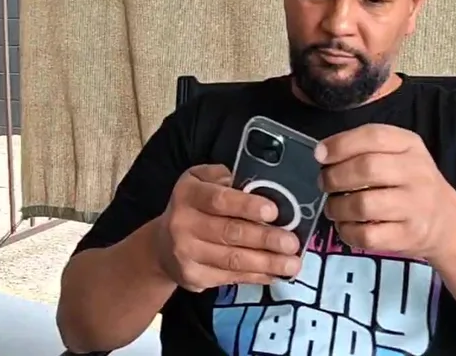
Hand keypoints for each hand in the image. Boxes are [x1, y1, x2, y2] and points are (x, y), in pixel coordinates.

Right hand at [153, 164, 302, 291]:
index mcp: (188, 194)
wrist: (162, 245)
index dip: (247, 205)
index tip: (273, 211)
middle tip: (292, 242)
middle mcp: (183, 223)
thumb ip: (226, 179)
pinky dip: (257, 276)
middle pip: (230, 233)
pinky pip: (231, 277)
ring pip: (233, 260)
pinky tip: (275, 273)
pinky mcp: (193, 277)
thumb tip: (261, 187)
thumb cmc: (194, 207)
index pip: (219, 200)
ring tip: (292, 264)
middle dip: (266, 238)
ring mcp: (186, 253)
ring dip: (267, 262)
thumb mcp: (202, 181)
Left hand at [317, 124, 455, 261]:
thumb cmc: (411, 183)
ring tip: (333, 207)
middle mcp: (417, 173)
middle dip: (334, 177)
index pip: (373, 136)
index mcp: (411, 146)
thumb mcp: (399, 154)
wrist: (447, 222)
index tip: (320, 155)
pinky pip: (367, 236)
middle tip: (324, 184)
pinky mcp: (409, 236)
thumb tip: (322, 152)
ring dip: (337, 207)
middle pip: (366, 169)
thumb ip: (364, 147)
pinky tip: (346, 226)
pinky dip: (347, 231)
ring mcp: (416, 206)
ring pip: (363, 205)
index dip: (341, 145)